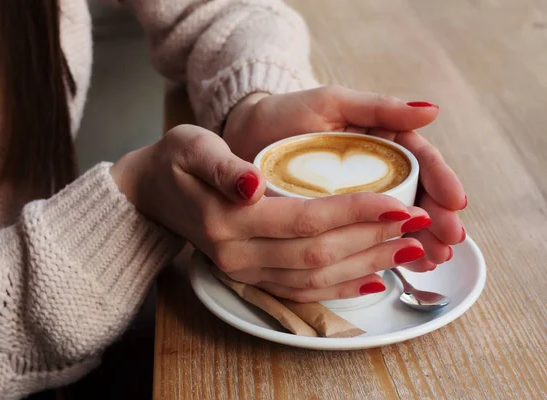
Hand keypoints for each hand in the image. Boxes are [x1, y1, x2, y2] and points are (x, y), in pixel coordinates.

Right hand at [111, 124, 431, 301]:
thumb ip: (221, 167)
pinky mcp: (252, 278)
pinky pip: (302, 290)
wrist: (152, 195)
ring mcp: (246, 272)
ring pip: (316, 278)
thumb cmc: (177, 163)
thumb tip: (251, 183)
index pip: (304, 220)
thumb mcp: (192, 147)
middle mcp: (238, 255)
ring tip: (408, 249)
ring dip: (365, 265)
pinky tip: (373, 279)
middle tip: (417, 224)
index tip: (397, 201)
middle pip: (318, 254)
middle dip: (372, 239)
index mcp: (228, 221)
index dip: (355, 212)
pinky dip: (341, 287)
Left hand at [224, 87, 465, 269]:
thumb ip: (378, 107)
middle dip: (434, 219)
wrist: (244, 134)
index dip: (439, 181)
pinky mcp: (330, 220)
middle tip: (450, 241)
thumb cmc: (287, 112)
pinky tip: (398, 266)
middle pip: (413, 195)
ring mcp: (351, 197)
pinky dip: (381, 250)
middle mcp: (370, 170)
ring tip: (433, 259)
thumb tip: (431, 110)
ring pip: (392, 221)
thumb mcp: (332, 103)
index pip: (419, 161)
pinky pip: (360, 237)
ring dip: (416, 240)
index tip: (454, 202)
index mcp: (378, 141)